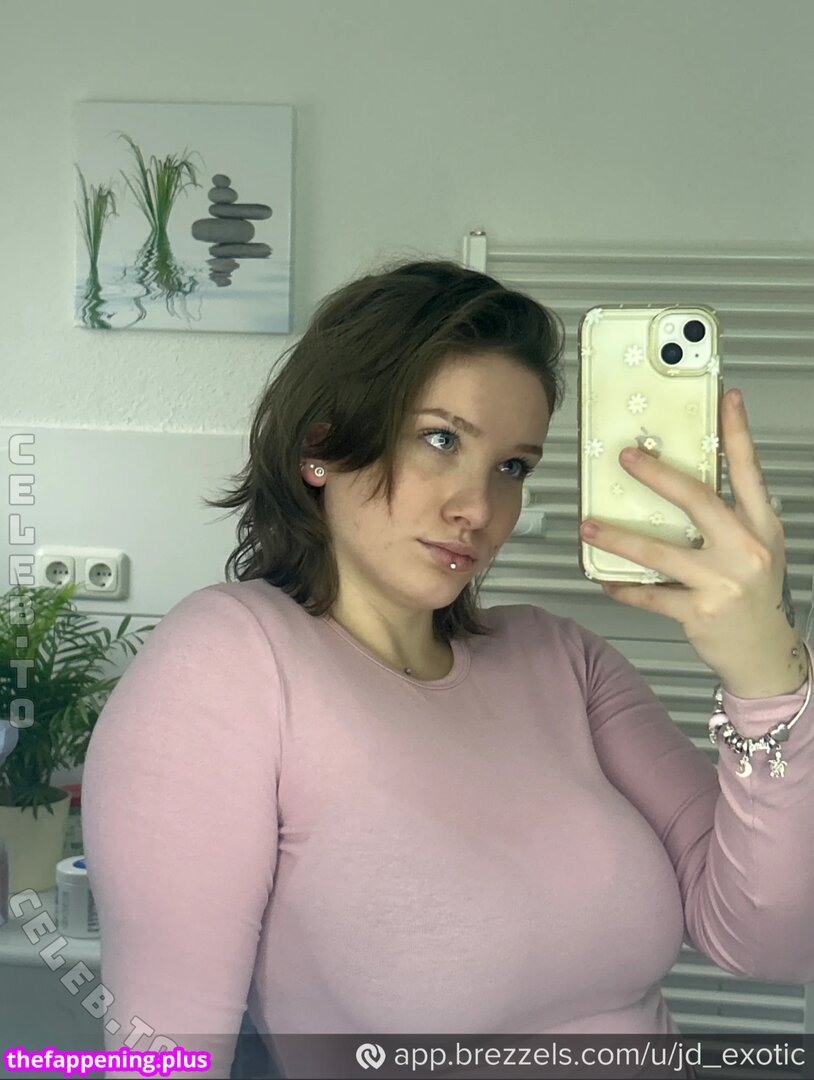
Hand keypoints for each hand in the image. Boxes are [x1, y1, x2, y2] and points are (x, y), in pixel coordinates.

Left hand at [579, 388, 805, 696]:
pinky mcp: (700, 612)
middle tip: (626, 458)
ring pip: (661, 552)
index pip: (749, 471)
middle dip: (658, 476)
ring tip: (590, 527)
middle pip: (698, 501)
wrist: (766, 654)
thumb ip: (728, 518)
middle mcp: (746, 549)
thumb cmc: (755, 596)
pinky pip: (651, 594)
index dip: (739, 433)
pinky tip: (605, 578)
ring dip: (619, 538)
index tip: (727, 399)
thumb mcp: (755, 548)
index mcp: (762, 526)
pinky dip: (624, 587)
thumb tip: (678, 485)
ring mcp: (723, 582)